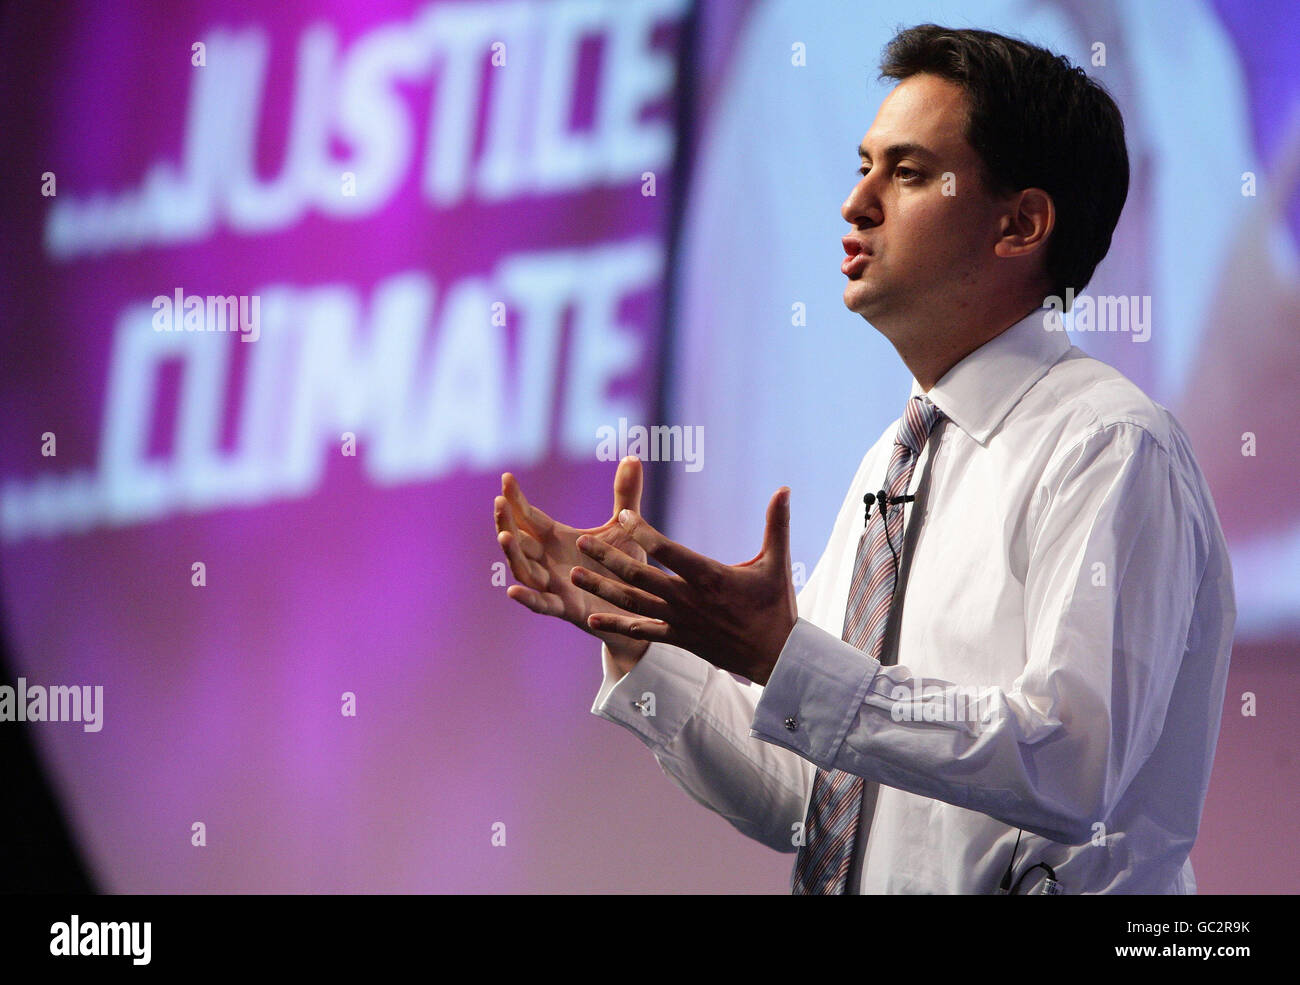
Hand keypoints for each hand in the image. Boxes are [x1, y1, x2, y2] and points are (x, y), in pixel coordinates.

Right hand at [494, 457, 650, 674]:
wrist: (641, 607)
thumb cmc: (625, 567)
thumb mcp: (625, 526)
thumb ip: (626, 494)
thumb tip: (634, 457)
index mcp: (557, 538)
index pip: (530, 516)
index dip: (517, 499)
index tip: (507, 478)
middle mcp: (549, 560)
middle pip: (519, 540)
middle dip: (506, 522)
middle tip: (499, 502)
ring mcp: (554, 584)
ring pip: (524, 569)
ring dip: (512, 554)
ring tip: (504, 537)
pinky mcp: (565, 608)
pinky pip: (541, 604)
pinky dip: (527, 598)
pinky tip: (512, 591)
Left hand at [571, 488, 797, 684]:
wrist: (775, 656)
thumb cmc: (776, 607)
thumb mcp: (777, 561)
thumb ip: (777, 523)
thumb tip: (785, 488)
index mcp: (708, 576)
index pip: (667, 550)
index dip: (642, 532)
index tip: (623, 516)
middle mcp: (688, 598)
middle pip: (639, 575)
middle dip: (608, 557)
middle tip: (581, 543)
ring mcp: (680, 620)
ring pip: (633, 602)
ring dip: (602, 588)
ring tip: (574, 575)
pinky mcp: (678, 638)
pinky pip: (642, 631)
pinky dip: (616, 626)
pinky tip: (592, 620)